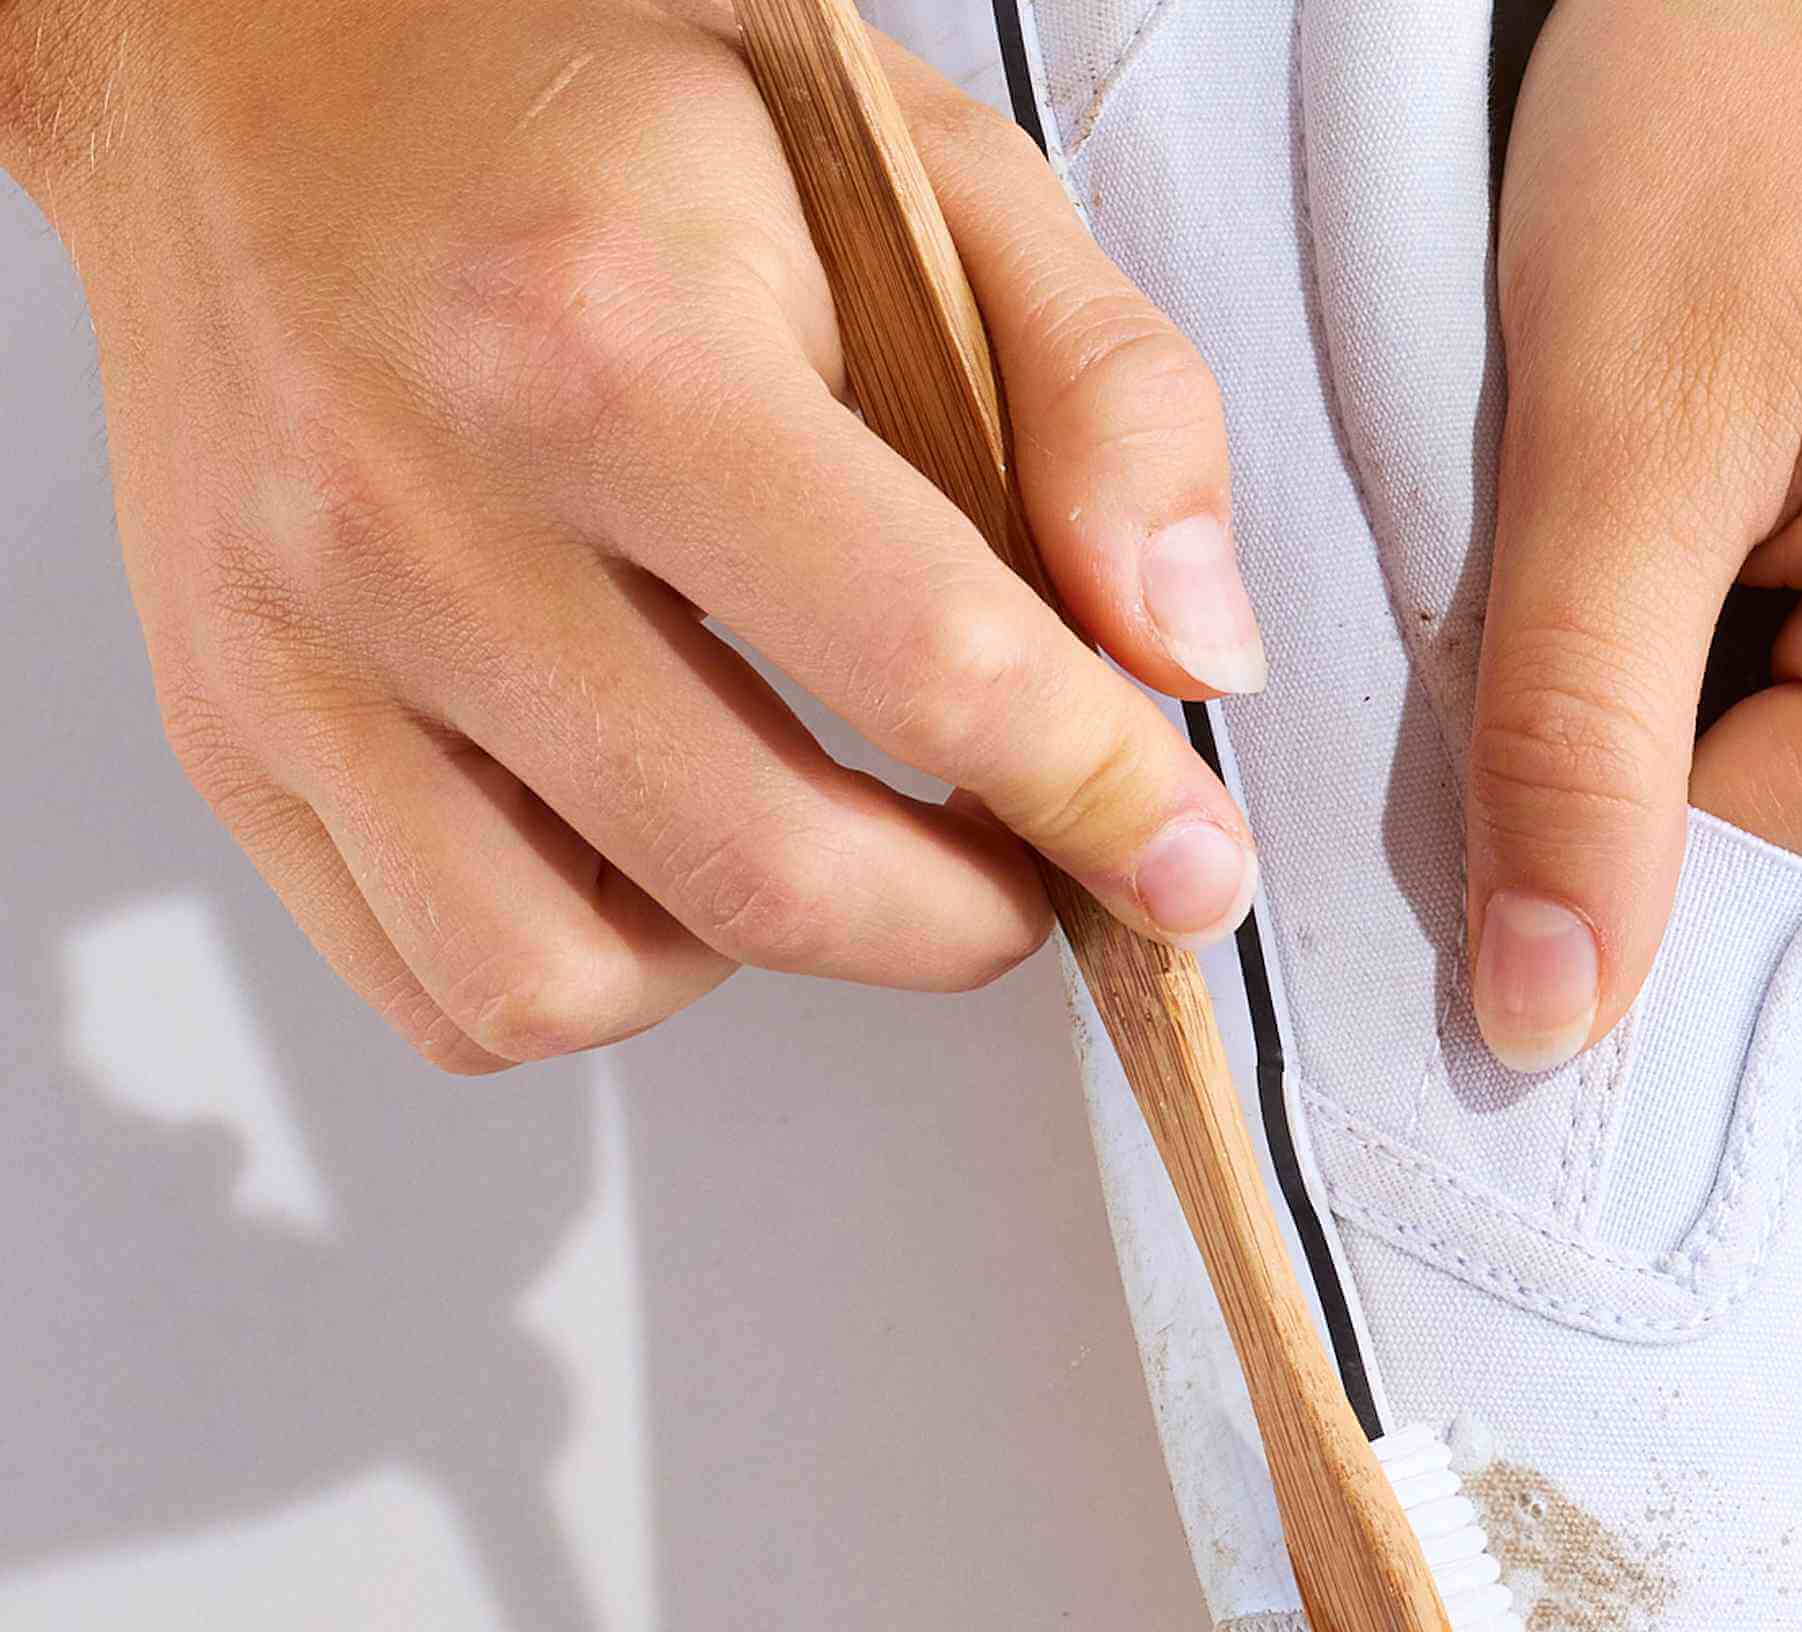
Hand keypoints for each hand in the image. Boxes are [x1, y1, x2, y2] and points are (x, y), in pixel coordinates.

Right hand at [1, 0, 1264, 1072]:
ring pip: (573, 980)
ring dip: (760, 953)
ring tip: (823, 825)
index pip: (929, 664)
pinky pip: (441, 984)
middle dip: (965, 918)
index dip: (1105, 798)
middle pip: (763, 870)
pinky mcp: (227, 727)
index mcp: (606, 344)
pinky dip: (591, 969)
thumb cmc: (589, 100)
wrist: (245, 53)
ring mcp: (292, 640)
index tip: (1189, 863)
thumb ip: (1108, 397)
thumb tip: (1190, 655)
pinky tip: (657, 834)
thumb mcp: (914, 164)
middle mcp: (415, 511)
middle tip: (1035, 867)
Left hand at [1469, 0, 1801, 1070]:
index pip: (1791, 890)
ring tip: (1691, 519)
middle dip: (1688, 783)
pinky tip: (1760, 513)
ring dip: (1746, 720)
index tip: (1483, 758)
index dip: (1603, 850)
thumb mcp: (1614, 421)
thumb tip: (1552, 1009)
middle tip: (1593, 588)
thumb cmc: (1775, 65)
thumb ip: (1574, 738)